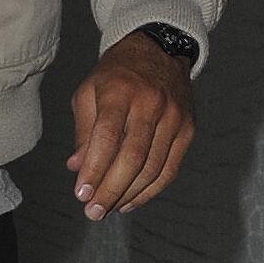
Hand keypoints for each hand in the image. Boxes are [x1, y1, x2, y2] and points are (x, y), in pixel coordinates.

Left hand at [68, 31, 195, 220]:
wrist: (159, 50)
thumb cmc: (116, 75)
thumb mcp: (89, 92)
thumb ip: (83, 130)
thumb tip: (76, 167)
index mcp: (121, 91)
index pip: (107, 138)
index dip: (94, 169)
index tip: (81, 194)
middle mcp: (151, 104)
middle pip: (132, 157)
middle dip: (111, 190)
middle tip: (93, 212)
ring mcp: (173, 117)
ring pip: (152, 167)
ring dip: (128, 194)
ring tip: (108, 209)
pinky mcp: (187, 129)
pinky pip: (170, 168)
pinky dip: (150, 190)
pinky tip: (131, 201)